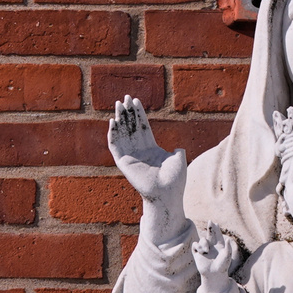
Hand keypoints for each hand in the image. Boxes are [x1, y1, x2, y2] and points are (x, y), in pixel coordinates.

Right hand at [108, 95, 187, 242]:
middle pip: (131, 127)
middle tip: (124, 98)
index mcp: (151, 148)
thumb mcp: (178, 161)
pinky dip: (113, 134)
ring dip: (119, 119)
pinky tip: (112, 122)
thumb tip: (179, 149)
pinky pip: (115, 146)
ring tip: (118, 105)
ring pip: (123, 133)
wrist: (166, 193)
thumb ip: (177, 152)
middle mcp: (139, 151)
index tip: (135, 100)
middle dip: (128, 113)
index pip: (143, 127)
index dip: (139, 114)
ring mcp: (131, 156)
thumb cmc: (174, 180)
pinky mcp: (124, 163)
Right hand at [192, 222, 237, 290]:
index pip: (218, 235)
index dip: (216, 229)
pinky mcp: (197, 253)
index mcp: (219, 246)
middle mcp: (212, 246)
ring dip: (204, 243)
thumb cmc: (222, 266)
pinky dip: (197, 246)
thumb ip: (228, 247)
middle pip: (210, 234)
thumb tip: (228, 239)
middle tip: (210, 221)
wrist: (214, 274)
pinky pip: (195, 245)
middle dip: (210, 228)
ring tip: (206, 250)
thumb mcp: (227, 256)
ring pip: (202, 239)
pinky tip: (201, 251)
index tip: (216, 223)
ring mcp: (204, 249)